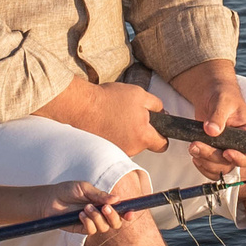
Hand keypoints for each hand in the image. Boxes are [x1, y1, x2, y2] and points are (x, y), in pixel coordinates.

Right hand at [37, 78, 167, 156]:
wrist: (82, 106)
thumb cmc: (110, 99)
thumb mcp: (139, 94)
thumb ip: (156, 105)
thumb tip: (163, 114)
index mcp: (143, 136)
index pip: (162, 145)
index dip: (162, 135)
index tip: (157, 127)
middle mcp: (132, 149)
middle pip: (144, 143)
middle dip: (141, 131)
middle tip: (132, 115)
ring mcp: (118, 151)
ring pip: (130, 143)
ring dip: (127, 133)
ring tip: (117, 117)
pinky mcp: (106, 150)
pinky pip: (117, 144)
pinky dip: (115, 135)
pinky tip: (108, 123)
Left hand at [53, 179, 126, 236]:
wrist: (50, 199)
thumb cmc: (68, 190)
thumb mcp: (84, 188)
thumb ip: (100, 195)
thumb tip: (116, 199)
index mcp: (104, 203)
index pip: (121, 211)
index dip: (128, 213)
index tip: (130, 213)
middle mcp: (100, 215)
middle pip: (116, 223)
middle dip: (114, 217)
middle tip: (105, 208)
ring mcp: (92, 223)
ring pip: (104, 228)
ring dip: (97, 217)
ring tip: (86, 208)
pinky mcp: (82, 229)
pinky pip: (91, 230)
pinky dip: (88, 222)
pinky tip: (80, 215)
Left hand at [169, 61, 245, 178]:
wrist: (211, 95)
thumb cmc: (223, 95)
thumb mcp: (222, 101)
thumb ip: (218, 116)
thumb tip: (212, 130)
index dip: (241, 159)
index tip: (226, 152)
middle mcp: (239, 146)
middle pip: (231, 164)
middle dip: (212, 157)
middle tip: (197, 144)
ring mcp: (226, 150)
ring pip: (220, 168)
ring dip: (205, 162)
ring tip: (193, 147)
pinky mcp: (215, 152)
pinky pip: (211, 168)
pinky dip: (202, 165)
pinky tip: (195, 154)